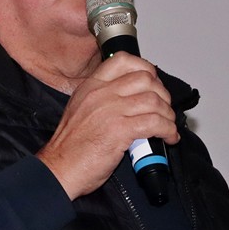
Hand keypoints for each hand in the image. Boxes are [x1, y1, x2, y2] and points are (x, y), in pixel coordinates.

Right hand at [36, 53, 180, 200]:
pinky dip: (168, 130)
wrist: (60, 168)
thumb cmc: (70, 147)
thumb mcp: (81, 109)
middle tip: (164, 108)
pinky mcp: (119, 130)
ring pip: (153, 101)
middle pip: (145, 79)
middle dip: (162, 94)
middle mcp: (101, 93)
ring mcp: (110, 110)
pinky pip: (155, 123)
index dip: (146, 69)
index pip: (124, 61)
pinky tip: (168, 137)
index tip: (154, 83)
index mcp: (91, 86)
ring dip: (168, 114)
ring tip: (168, 125)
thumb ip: (102, 99)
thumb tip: (131, 100)